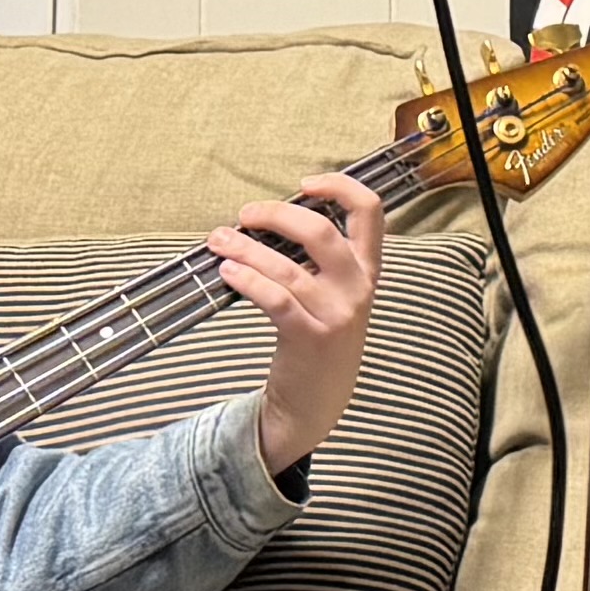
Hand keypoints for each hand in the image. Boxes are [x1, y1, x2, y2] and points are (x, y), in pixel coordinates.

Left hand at [217, 174, 383, 474]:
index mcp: (368, 272)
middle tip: (245, 214)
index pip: (371, 212)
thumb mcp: (338, 299)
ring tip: (218, 241)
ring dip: (245, 248)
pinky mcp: (309, 336)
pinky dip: (246, 279)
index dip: (340, 186)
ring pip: (286, 265)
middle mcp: (358, 289)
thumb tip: (272, 219)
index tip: (305, 184)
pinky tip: (226, 272)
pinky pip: (274, 297)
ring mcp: (336, 314)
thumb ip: (322, 262)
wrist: (315, 406)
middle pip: (320, 231)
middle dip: (276, 214)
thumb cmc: (318, 343)